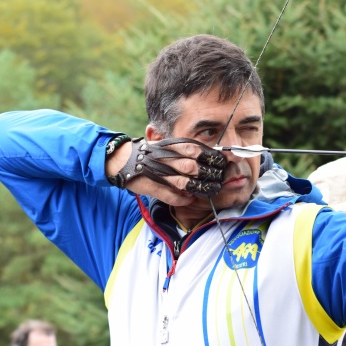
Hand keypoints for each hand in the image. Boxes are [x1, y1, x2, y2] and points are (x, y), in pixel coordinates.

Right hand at [106, 137, 225, 205]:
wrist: (123, 159)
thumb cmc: (152, 153)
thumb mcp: (169, 146)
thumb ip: (187, 151)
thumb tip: (210, 159)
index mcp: (172, 147)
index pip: (198, 151)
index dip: (212, 158)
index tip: (222, 164)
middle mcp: (167, 159)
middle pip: (194, 168)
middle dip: (209, 175)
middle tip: (218, 180)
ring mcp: (159, 173)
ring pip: (184, 183)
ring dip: (199, 189)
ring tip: (209, 191)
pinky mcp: (152, 186)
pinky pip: (171, 195)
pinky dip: (182, 199)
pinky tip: (189, 199)